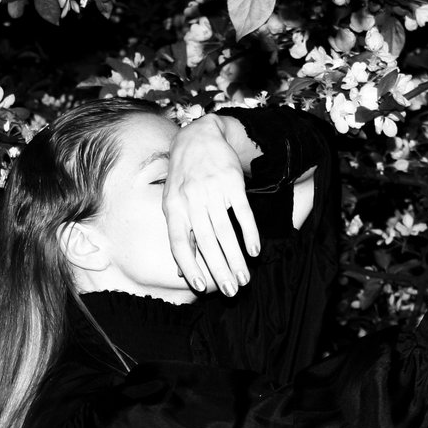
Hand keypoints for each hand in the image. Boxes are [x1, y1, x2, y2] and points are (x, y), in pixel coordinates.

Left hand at [164, 115, 260, 296]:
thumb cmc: (183, 178)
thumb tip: (180, 272)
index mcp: (173, 209)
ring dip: (236, 258)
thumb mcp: (172, 204)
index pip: (180, 244)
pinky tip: (254, 251)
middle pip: (206, 242)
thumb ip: (179, 236)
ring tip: (245, 279)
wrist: (198, 136)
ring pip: (225, 232)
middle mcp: (191, 200)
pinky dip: (249, 233)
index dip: (190, 266)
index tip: (202, 287)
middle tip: (232, 292)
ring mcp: (212, 190)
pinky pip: (242, 213)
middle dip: (220, 270)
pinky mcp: (232, 182)